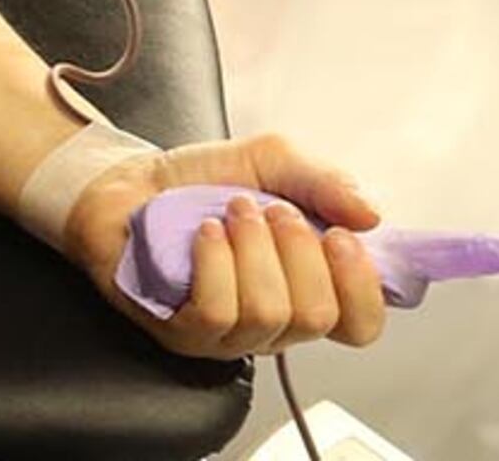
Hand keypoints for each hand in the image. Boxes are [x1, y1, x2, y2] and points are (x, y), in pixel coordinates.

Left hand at [66, 132, 390, 359]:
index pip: (360, 324)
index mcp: (307, 290)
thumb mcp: (270, 163)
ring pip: (268, 313)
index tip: (339, 236)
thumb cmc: (200, 183)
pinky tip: (204, 234)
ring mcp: (227, 334)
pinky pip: (215, 314)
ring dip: (252, 250)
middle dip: (297, 251)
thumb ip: (324, 181)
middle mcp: (273, 322)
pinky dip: (215, 264)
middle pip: (318, 317)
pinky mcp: (180, 333)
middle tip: (267, 210)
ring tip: (229, 213)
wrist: (127, 182)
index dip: (362, 286)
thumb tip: (372, 215)